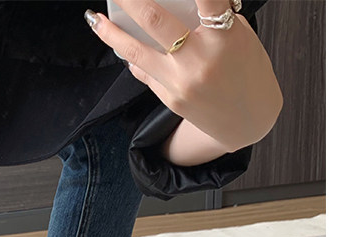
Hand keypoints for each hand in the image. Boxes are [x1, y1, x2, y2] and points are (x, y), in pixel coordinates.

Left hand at [88, 1, 282, 152]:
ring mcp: (180, 82)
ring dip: (110, 33)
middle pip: (154, 21)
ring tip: (93, 19)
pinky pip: (143, 71)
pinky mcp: (169, 98)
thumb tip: (176, 3)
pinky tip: (118, 44)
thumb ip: (211, 18)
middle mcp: (198, 60)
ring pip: (135, 52)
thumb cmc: (247, 71)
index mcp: (224, 37)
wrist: (247, 121)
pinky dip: (131, 56)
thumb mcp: (239, 36)